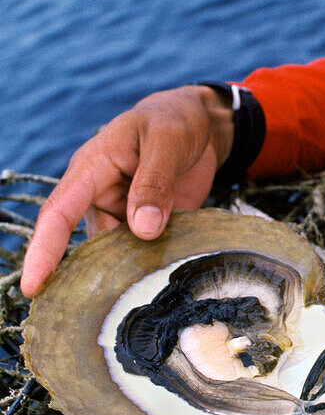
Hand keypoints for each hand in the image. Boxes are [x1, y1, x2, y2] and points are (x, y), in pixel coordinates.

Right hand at [21, 85, 233, 298]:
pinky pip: (148, 254)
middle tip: (130, 293)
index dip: (44, 251)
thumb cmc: (173, 121)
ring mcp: (124, 216)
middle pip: (91, 246)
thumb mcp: (167, 140)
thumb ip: (154, 182)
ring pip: (121, 256)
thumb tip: (143, 229)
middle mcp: (100, 198)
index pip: (58, 214)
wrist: (200, 125)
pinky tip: (177, 272)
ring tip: (162, 276)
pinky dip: (160, 265)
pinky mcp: (149, 229)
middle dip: (103, 274)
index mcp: (91, 170)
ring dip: (138, 270)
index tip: (33, 286)